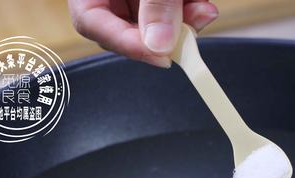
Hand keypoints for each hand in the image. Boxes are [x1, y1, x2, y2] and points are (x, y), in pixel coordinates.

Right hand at [68, 0, 218, 67]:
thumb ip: (154, 2)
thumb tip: (159, 44)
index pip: (91, 22)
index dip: (126, 44)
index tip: (161, 56)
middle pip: (128, 28)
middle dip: (166, 35)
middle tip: (190, 34)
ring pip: (156, 21)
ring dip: (185, 21)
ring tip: (203, 10)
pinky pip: (172, 9)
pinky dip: (191, 9)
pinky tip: (203, 6)